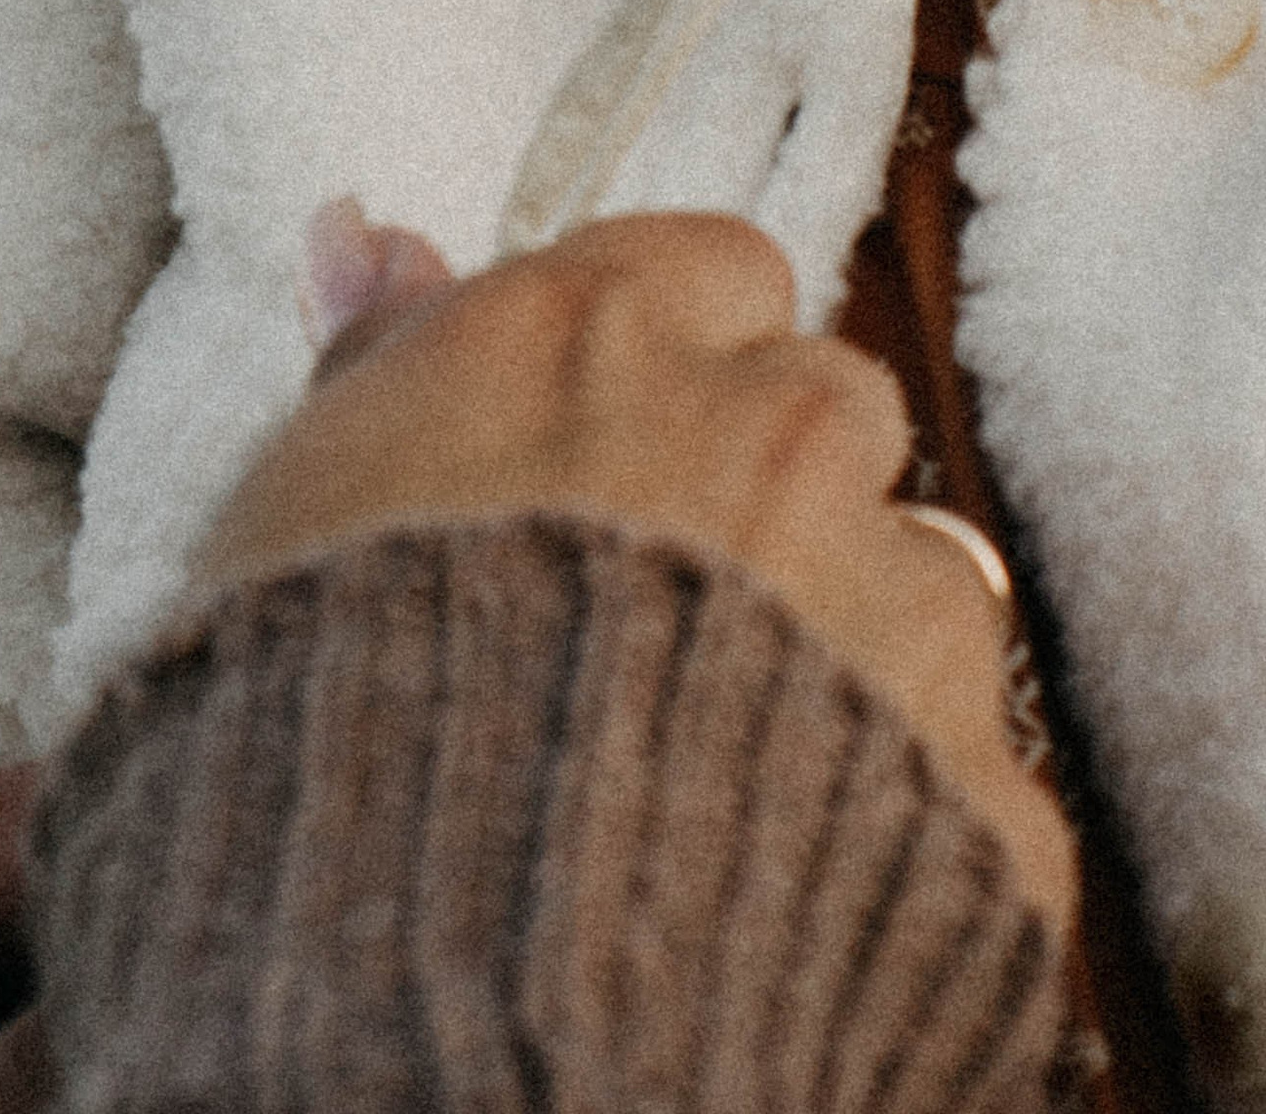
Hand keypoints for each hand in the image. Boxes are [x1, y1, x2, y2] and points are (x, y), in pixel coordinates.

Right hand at [204, 204, 1073, 925]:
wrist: (425, 1047)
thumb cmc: (309, 777)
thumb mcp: (285, 530)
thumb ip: (375, 364)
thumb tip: (369, 232)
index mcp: (592, 342)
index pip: (713, 272)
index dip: (672, 369)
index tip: (618, 455)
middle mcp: (765, 431)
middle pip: (826, 407)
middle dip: (769, 499)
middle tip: (658, 633)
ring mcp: (893, 606)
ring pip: (918, 581)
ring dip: (850, 658)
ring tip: (711, 791)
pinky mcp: (979, 787)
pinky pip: (966, 775)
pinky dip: (900, 829)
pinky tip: (776, 897)